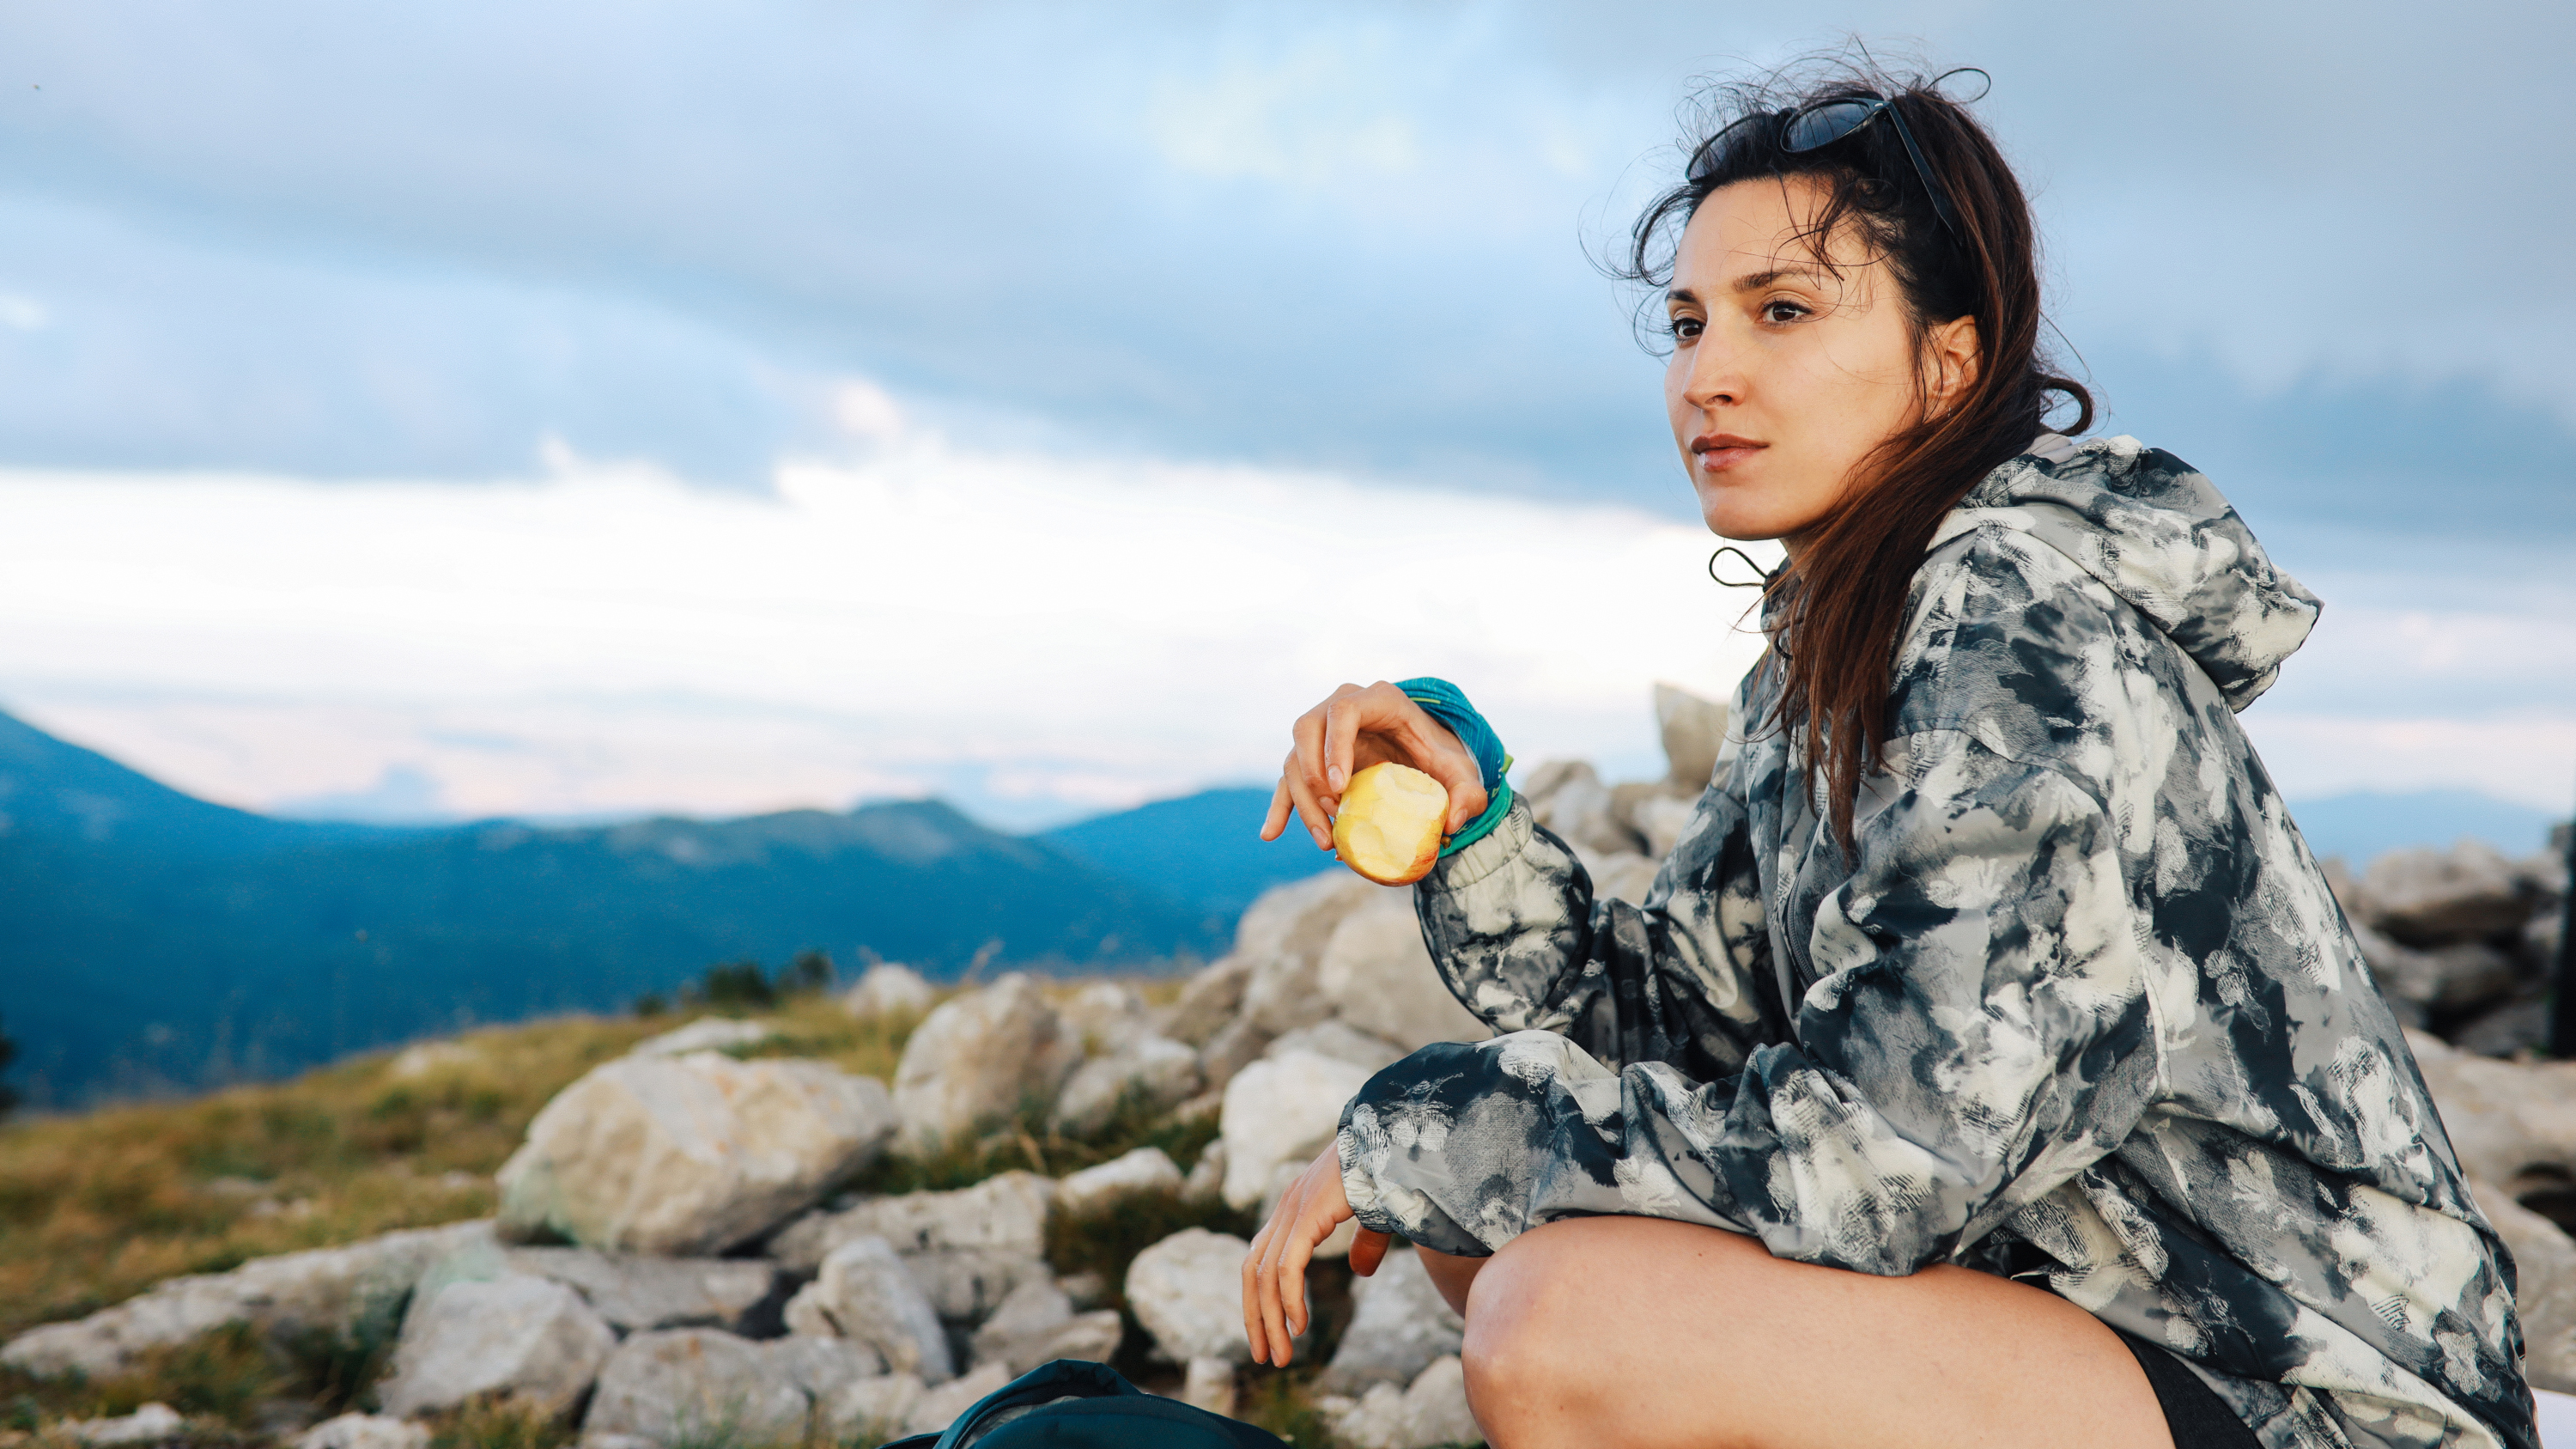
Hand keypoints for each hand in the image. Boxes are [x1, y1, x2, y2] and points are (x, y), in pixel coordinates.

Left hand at [1241, 1144, 1392, 1365]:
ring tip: (1282, 1355)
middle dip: (1256, 1317)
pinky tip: (1299, 1325)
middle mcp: (1285, 1207)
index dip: (1258, 1298)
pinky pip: (1288, 1266)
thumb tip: (1360, 1272)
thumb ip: (1364, 1243)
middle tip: (1266, 1357)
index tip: (1268, 1334)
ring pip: (1265, 1275)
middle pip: (1253, 1271)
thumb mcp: (1373, 1215)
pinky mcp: (1307, 1214)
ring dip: (1270, 1320)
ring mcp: (1293, 1208)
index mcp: (1294, 1206)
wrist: (1395, 1134)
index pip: (1260, 1259)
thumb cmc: (1389, 1169)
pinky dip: (1289, 1299)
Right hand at [1259, 681, 1490, 852]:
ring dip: (1302, 800)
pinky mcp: (1314, 760)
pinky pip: (1287, 781)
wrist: (1428, 756)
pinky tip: (1270, 834)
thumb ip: (1469, 793)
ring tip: (1326, 841)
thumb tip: (1451, 823)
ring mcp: (1323, 734)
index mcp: (1378, 700)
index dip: (1334, 746)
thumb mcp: (1463, 772)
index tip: (1340, 787)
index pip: (1343, 710)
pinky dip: (1280, 808)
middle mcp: (1342, 708)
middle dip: (1312, 775)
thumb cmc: (1443, 757)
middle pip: (1306, 730)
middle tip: (1334, 812)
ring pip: (1293, 759)